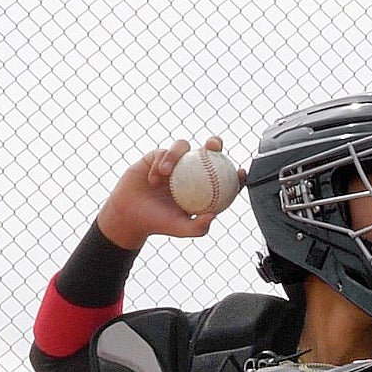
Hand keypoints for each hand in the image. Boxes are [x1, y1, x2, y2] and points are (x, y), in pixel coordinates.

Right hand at [96, 136, 243, 249]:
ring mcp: (174, 162)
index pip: (222, 177)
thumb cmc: (158, 223)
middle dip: (215, 143)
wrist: (131, 215)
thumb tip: (214, 215)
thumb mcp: (180, 229)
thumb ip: (198, 226)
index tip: (240, 173)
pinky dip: (159, 164)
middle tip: (213, 146)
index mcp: (201, 187)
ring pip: (183, 147)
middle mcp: (190, 171)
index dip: (234, 173)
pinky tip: (153, 179)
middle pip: (207, 151)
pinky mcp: (157, 156)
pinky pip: (162, 153)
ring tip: (166, 173)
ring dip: (176, 156)